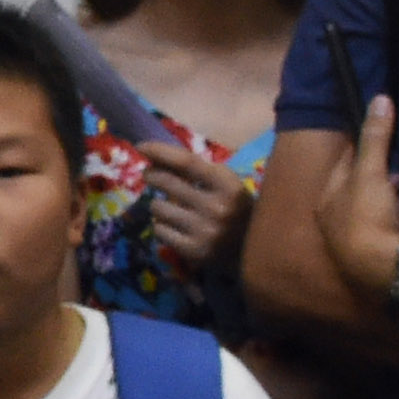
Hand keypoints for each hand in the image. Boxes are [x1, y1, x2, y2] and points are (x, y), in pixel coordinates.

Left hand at [132, 136, 254, 276]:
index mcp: (229, 186)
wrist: (256, 251)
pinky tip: (174, 226)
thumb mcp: (226, 185)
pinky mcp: (194, 252)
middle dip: (152, 175)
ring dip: (159, 204)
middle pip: (167, 182)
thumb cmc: (236, 210)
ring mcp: (205, 232)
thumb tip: (156, 157)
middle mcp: (218, 208)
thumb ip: (197, 171)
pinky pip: (159, 230)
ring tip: (170, 207)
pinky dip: (162, 226)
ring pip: (158, 207)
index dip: (161, 152)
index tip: (142, 147)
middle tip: (149, 174)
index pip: (187, 162)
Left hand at [314, 96, 398, 303]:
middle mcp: (334, 221)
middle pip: (360, 190)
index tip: (379, 142)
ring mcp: (353, 242)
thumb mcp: (371, 172)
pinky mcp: (374, 257)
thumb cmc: (368, 216)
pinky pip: (388, 231)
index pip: (343, 167)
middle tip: (398, 173)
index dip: (361, 151)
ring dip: (392, 201)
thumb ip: (375, 137)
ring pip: (375, 211)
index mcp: (327, 199)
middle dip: (381, 178)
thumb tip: (379, 98)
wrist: (383, 269)